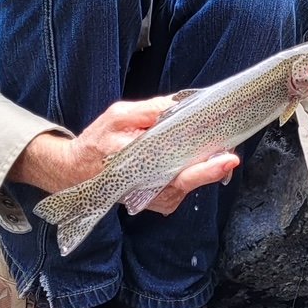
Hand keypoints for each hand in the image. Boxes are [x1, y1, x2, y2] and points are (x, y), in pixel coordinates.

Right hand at [10, 97, 240, 213]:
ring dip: (205, 170)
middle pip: (187, 182)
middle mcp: (144, 188)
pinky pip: (183, 188)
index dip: (204, 167)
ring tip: (216, 152)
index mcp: (132, 164)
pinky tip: (196, 161)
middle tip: (231, 154)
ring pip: (188, 187)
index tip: (226, 158)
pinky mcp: (157, 202)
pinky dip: (193, 174)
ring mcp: (152, 199)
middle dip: (212, 167)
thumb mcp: (117, 116)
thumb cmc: (97, 140)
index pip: (174, 171)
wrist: (77, 170)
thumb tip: (179, 106)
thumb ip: (148, 111)